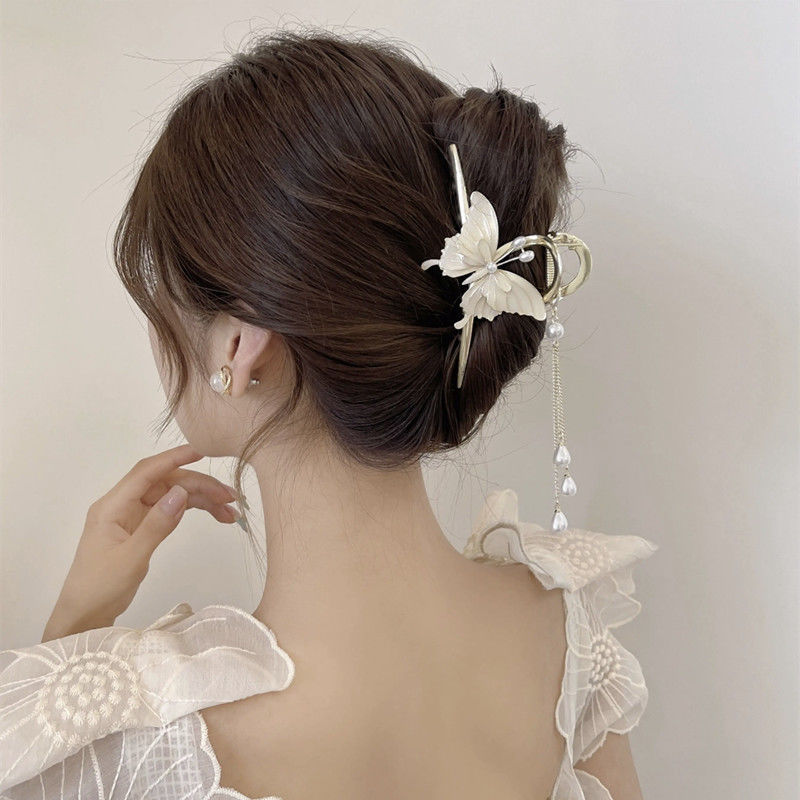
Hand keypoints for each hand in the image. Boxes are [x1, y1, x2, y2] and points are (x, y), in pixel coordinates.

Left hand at [42, 444, 241, 641]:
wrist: (83, 616)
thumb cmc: (100, 588)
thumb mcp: (131, 559)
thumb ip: (156, 525)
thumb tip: (180, 492)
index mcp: (113, 506)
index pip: (146, 472)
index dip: (174, 458)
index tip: (202, 451)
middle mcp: (123, 505)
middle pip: (166, 483)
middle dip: (199, 485)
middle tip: (230, 498)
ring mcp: (132, 517)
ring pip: (171, 496)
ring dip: (200, 500)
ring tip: (229, 512)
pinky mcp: (140, 528)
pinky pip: (169, 512)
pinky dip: (191, 512)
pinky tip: (212, 515)